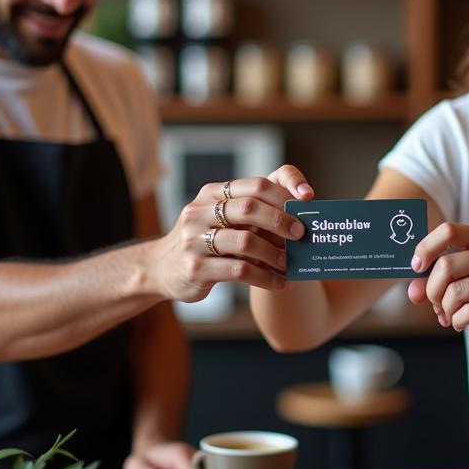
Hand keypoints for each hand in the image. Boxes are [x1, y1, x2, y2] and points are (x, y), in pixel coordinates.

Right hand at [155, 165, 313, 302]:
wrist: (160, 268)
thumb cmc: (204, 239)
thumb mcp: (219, 216)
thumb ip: (251, 208)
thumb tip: (299, 204)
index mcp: (211, 194)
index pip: (254, 185)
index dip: (284, 192)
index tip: (307, 202)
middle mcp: (200, 213)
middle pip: (249, 208)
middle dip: (281, 220)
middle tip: (301, 233)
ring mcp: (195, 240)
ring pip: (245, 241)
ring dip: (274, 253)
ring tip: (289, 263)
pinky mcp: (197, 268)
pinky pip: (240, 270)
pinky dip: (265, 277)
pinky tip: (280, 283)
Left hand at [407, 222, 468, 346]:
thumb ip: (439, 281)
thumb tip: (413, 291)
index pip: (449, 231)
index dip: (426, 247)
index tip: (417, 267)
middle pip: (445, 265)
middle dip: (432, 290)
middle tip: (435, 304)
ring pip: (454, 292)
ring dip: (445, 310)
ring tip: (449, 315)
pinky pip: (468, 312)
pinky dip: (457, 321)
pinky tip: (461, 322)